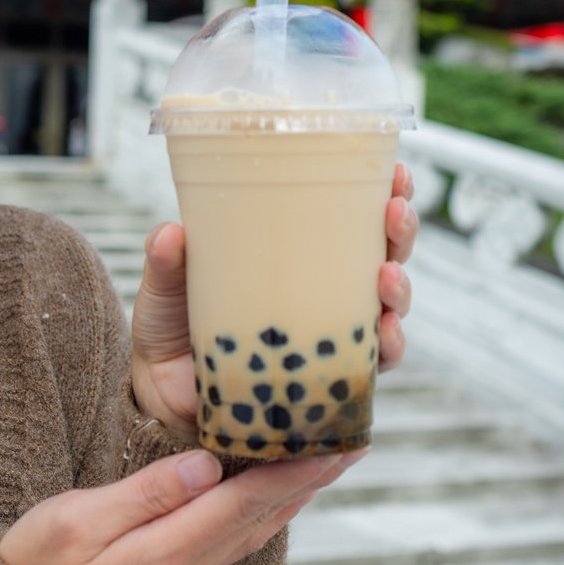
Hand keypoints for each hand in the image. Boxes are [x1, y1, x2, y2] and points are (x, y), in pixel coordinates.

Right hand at [0, 447, 364, 564]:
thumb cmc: (41, 558)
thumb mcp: (81, 519)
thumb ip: (146, 493)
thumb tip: (205, 465)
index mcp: (164, 554)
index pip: (241, 504)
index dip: (288, 473)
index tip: (329, 446)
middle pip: (261, 517)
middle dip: (309, 479)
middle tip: (353, 441)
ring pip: (256, 528)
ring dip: (297, 493)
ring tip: (331, 459)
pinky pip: (238, 534)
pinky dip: (268, 506)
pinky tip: (282, 489)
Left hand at [130, 162, 420, 438]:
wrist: (162, 393)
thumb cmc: (171, 324)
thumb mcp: (165, 285)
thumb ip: (165, 259)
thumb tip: (171, 233)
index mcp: (296, 252)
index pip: (351, 215)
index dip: (384, 192)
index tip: (397, 171)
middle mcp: (324, 289)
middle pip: (385, 254)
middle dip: (401, 231)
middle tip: (394, 212)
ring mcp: (329, 332)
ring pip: (388, 306)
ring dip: (399, 288)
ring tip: (387, 276)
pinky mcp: (327, 377)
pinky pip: (372, 364)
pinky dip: (387, 348)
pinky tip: (384, 334)